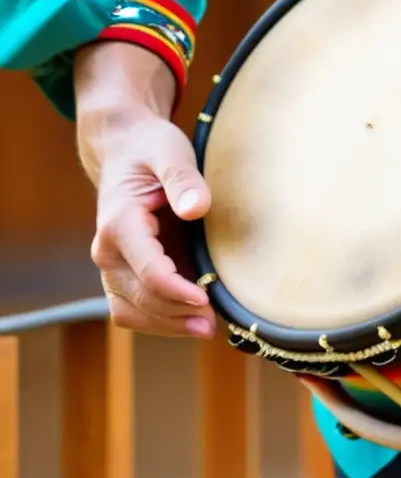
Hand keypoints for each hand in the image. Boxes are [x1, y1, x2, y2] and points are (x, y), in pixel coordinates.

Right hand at [75, 42, 214, 337]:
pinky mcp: (123, 272)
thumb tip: (196, 209)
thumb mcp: (171, 153)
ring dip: (167, 325)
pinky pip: (134, 308)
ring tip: (206, 328)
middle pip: (140, 299)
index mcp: (120, 224)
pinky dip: (160, 319)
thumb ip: (184, 180)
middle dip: (176, 315)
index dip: (178, 291)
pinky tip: (191, 319)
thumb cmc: (152, 149)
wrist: (126, 150)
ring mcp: (113, 265)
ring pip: (131, 312)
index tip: (207, 299)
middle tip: (215, 323)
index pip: (148, 272)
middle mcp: (108, 251)